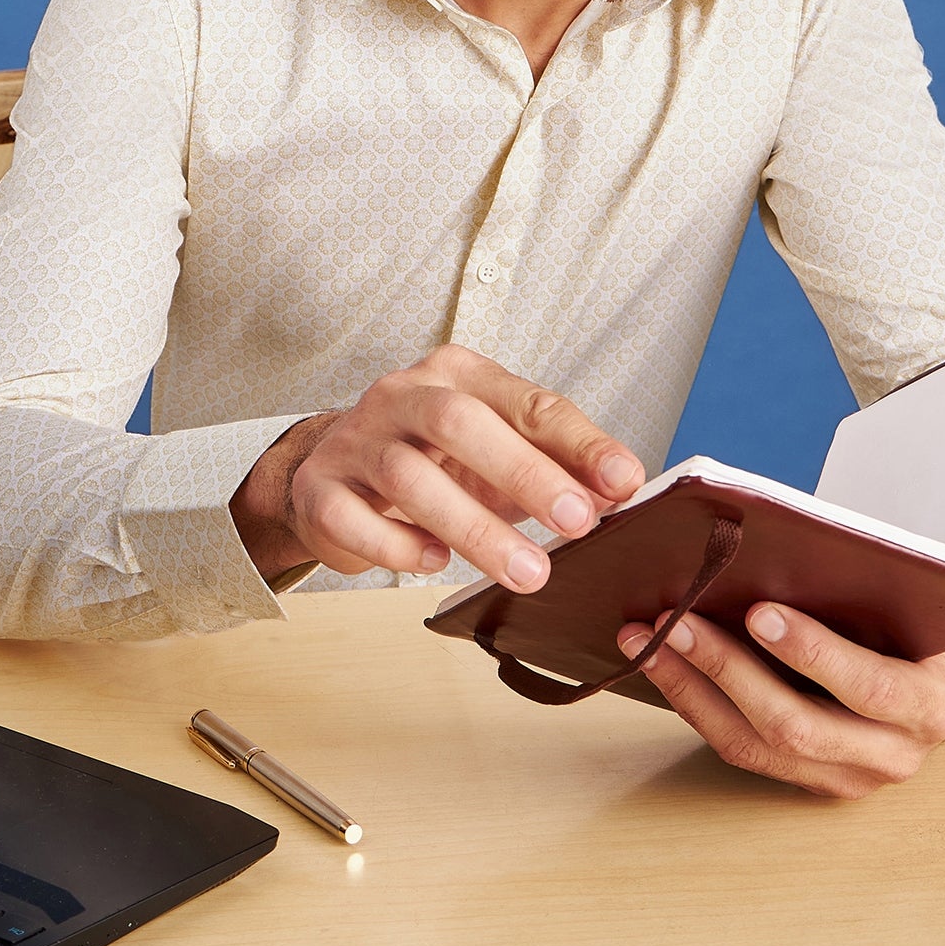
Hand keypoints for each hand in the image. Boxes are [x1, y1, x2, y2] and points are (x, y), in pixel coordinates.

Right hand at [231, 345, 643, 588]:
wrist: (334, 474)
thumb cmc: (434, 462)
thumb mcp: (501, 452)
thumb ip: (558, 464)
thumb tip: (619, 488)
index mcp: (456, 373)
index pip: (524, 400)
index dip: (578, 441)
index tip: (623, 480)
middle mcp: (402, 395)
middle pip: (459, 421)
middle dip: (525, 473)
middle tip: (577, 522)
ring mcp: (356, 441)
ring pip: (409, 477)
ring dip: (476, 530)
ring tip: (527, 572)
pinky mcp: (320, 489)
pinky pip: (356, 520)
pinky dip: (400, 547)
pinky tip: (435, 562)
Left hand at [615, 601, 944, 797]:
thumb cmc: (931, 625)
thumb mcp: (922, 602)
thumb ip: (872, 588)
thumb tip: (787, 549)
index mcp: (931, 703)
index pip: (870, 686)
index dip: (813, 653)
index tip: (759, 612)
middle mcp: (893, 753)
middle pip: (796, 725)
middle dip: (726, 669)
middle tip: (674, 620)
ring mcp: (850, 776)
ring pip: (757, 746)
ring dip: (693, 690)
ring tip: (646, 639)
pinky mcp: (812, 780)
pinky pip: (744, 750)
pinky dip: (697, 705)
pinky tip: (663, 664)